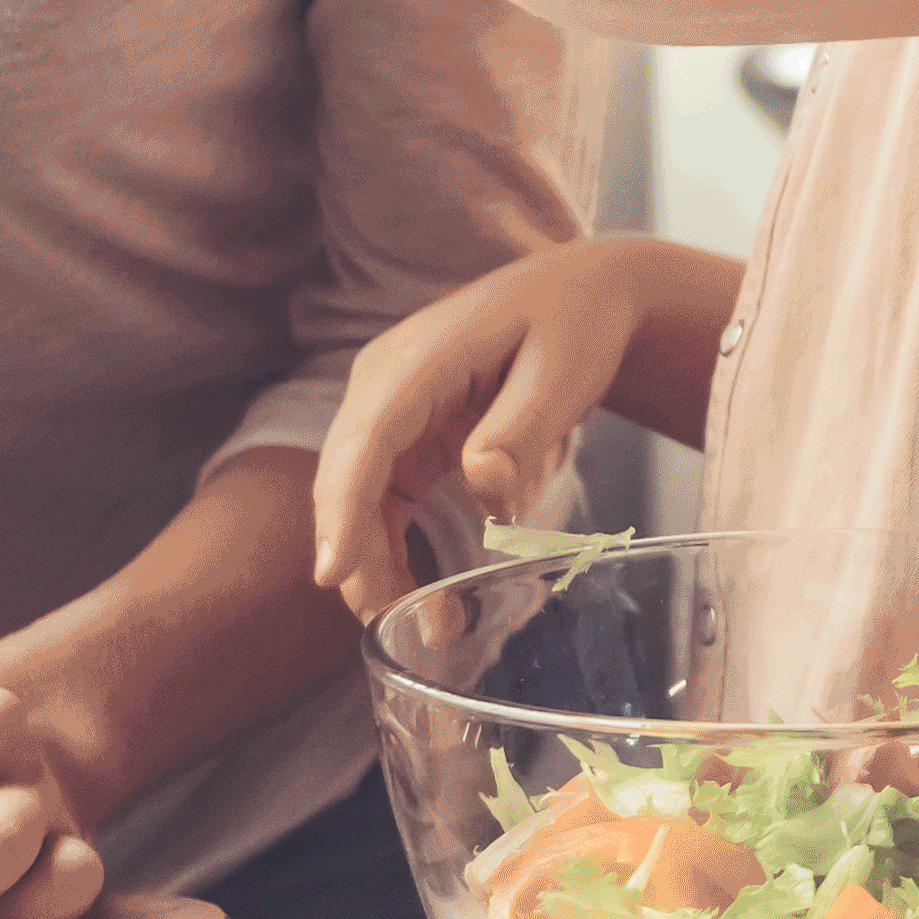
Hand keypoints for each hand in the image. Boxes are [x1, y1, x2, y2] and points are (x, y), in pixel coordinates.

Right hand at [311, 237, 739, 624]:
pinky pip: (386, 497)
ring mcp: (392, 408)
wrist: (585, 292)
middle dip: (360, 556)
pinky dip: (397, 546)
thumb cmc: (574, 321)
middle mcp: (385, 382)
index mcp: (416, 361)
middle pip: (349, 478)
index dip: (344, 510)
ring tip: (427, 627)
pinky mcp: (409, 434)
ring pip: (361, 497)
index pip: (366, 441)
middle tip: (396, 624)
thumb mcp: (561, 372)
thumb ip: (519, 429)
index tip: (332, 574)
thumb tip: (483, 488)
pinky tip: (424, 594)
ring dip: (379, 562)